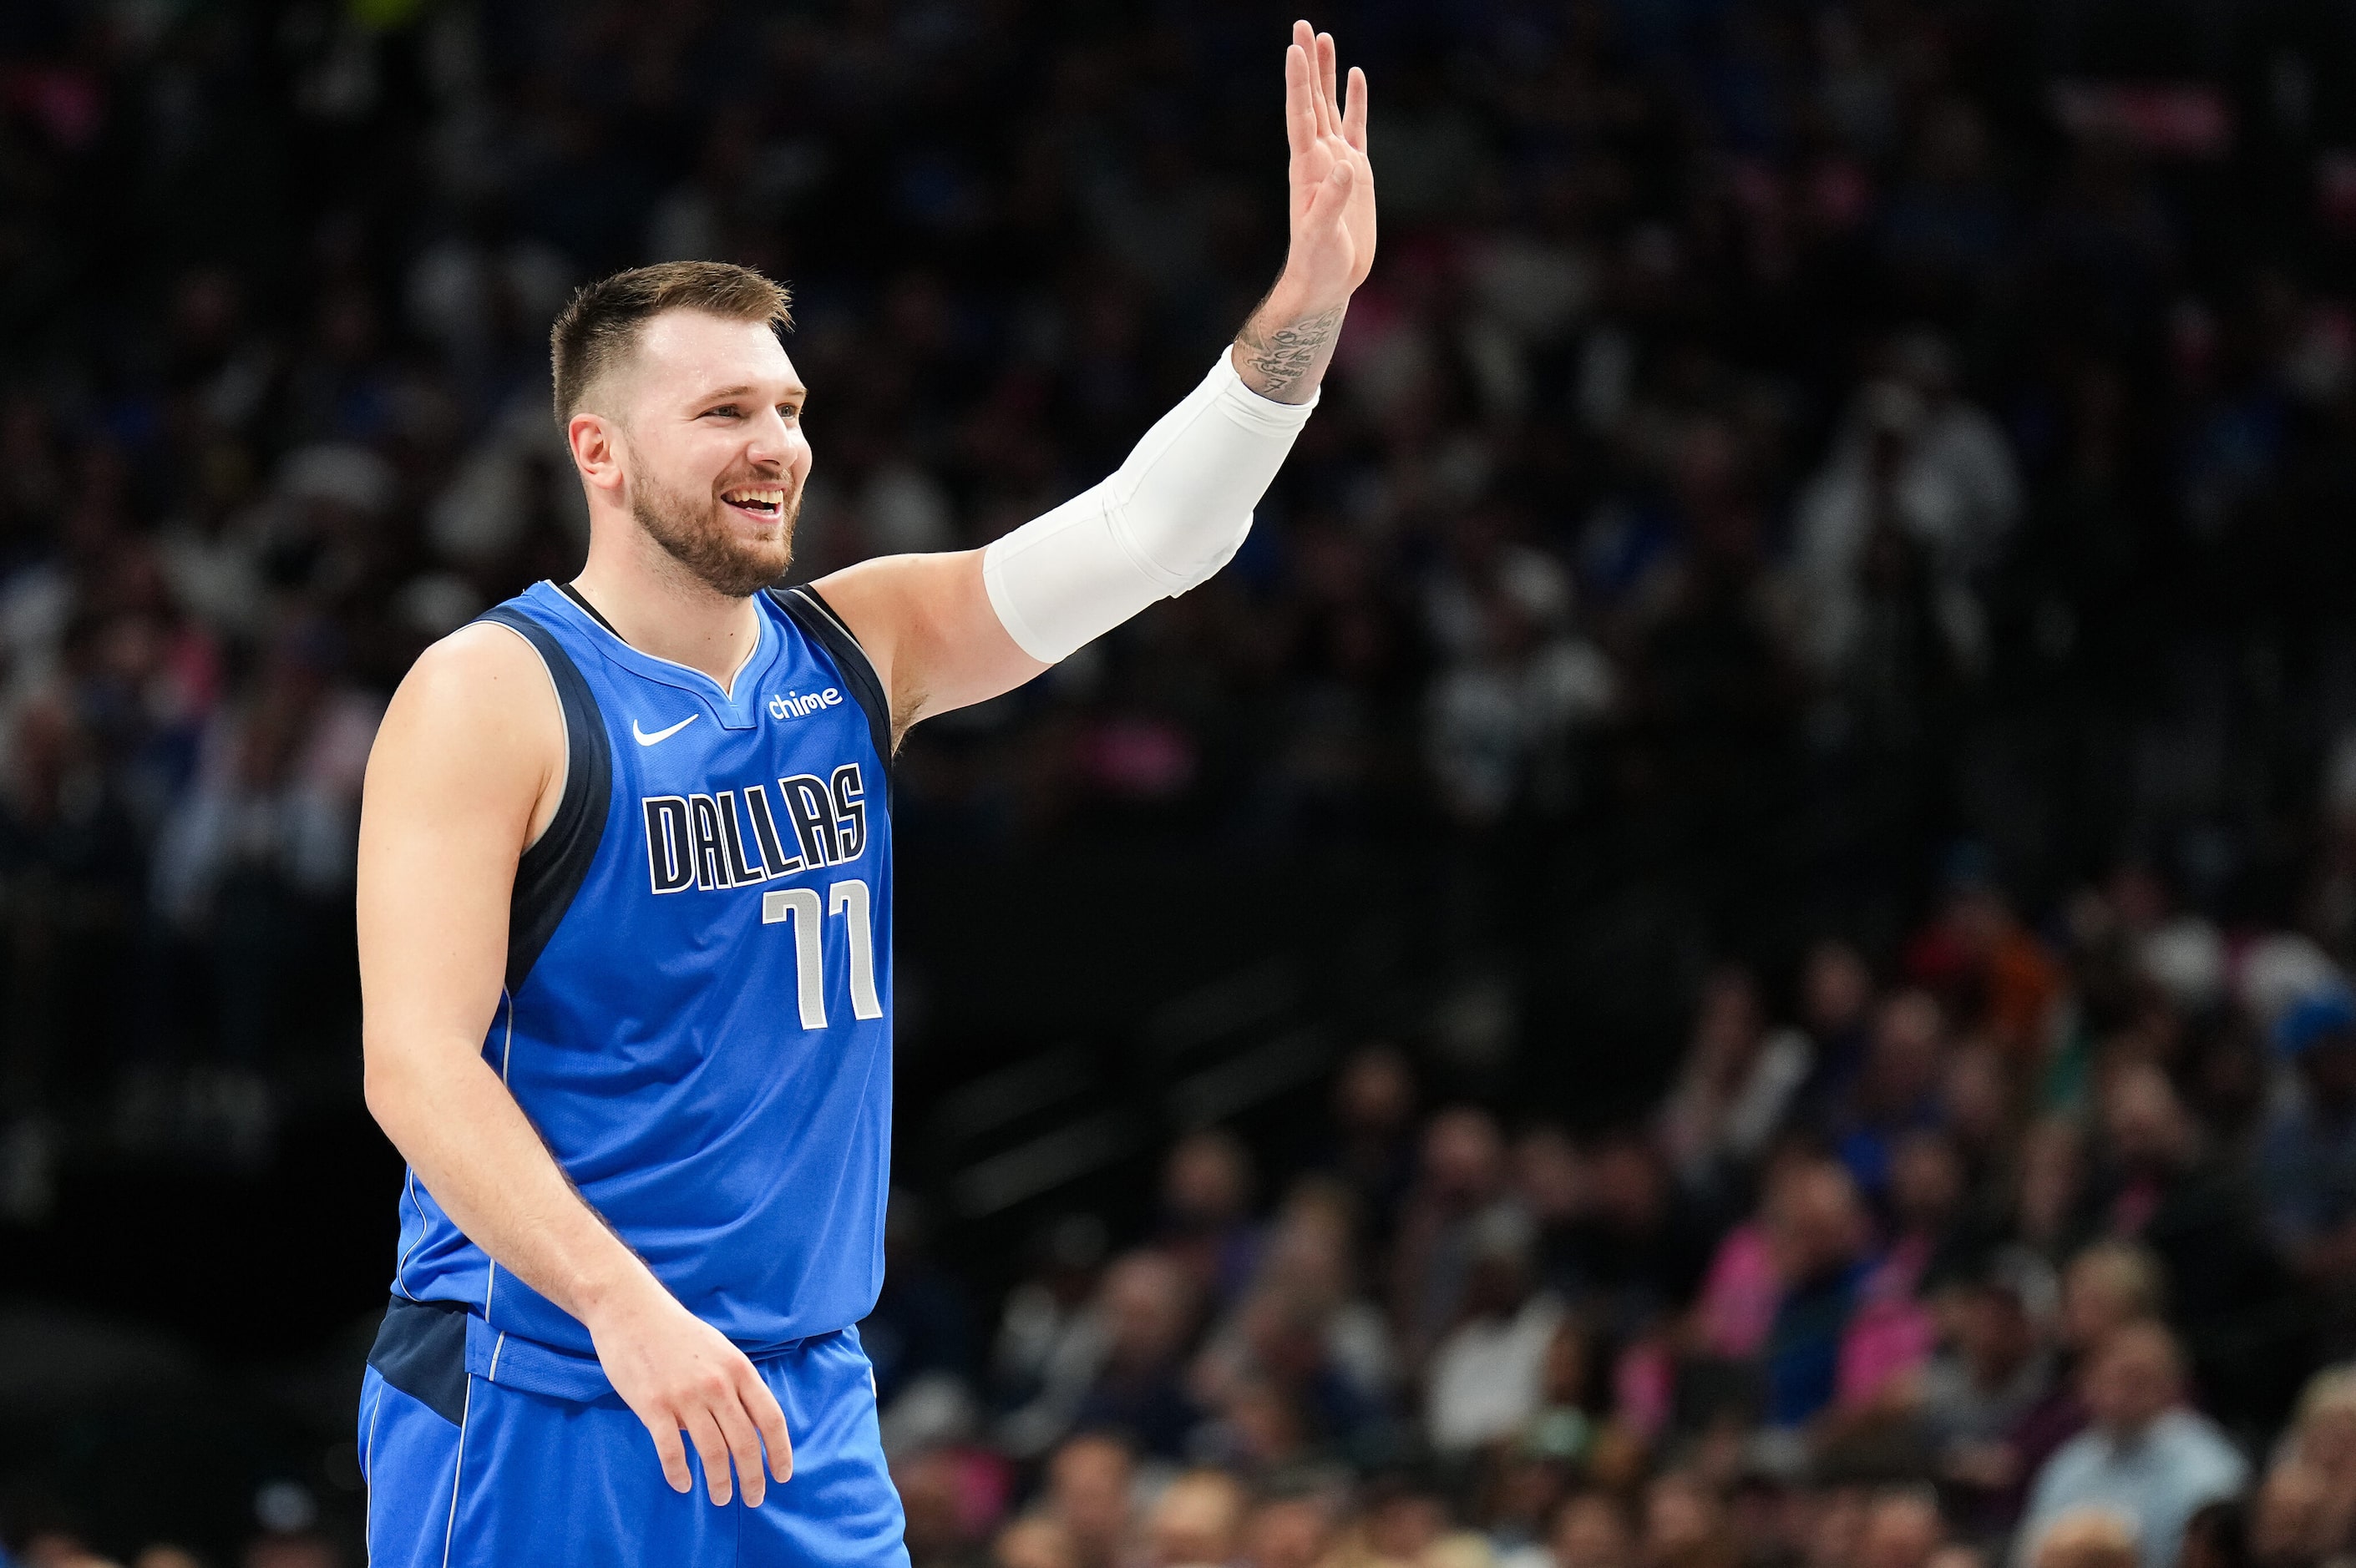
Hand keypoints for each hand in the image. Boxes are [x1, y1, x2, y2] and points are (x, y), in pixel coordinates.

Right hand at [586, 1274, 792, 1505]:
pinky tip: (683, 1485)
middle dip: (754, 1476)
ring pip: (713, 1452)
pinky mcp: (653, 1405)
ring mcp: (685, 1396)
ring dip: (720, 1482)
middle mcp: (717, 1384)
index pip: (771, 1418)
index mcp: (739, 1369)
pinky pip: (671, 1451)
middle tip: (753, 1498)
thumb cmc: (677, 1334)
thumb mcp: (720, 1350)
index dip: (780, 1451)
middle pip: (745, 1442)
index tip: (782, 1475)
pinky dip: (679, 1473)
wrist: (632, 1311)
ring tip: (721, 1498)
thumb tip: (749, 1422)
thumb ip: (736, 1383)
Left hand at [1235, 21, 1373, 402]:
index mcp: (1307, 168)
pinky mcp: (1356, 171)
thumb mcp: (1321, 236)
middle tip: (1302, 25)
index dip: (1297, 84)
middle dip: (1307, 64)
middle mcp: (1318, 157)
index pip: (1300, 116)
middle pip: (1311, 101)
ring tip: (1323, 37)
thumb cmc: (1318, 265)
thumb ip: (1332, 202)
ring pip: (1330, 107)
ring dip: (1326, 74)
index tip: (1293, 50)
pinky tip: (1356, 76)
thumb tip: (1345, 167)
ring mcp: (1336, 161)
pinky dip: (1355, 101)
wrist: (1328, 282)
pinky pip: (1355, 127)